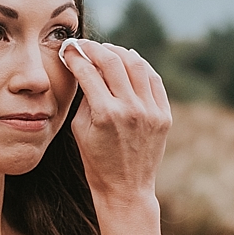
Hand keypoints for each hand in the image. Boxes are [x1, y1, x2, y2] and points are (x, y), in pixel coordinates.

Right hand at [60, 41, 170, 203]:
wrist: (126, 188)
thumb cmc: (96, 161)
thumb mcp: (80, 129)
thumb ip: (85, 96)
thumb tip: (87, 67)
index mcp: (105, 114)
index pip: (88, 70)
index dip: (76, 56)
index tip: (69, 50)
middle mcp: (130, 110)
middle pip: (113, 61)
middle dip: (95, 48)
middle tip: (85, 46)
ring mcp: (150, 112)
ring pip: (137, 64)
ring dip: (120, 52)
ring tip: (108, 51)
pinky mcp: (164, 116)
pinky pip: (154, 80)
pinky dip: (141, 67)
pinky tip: (130, 61)